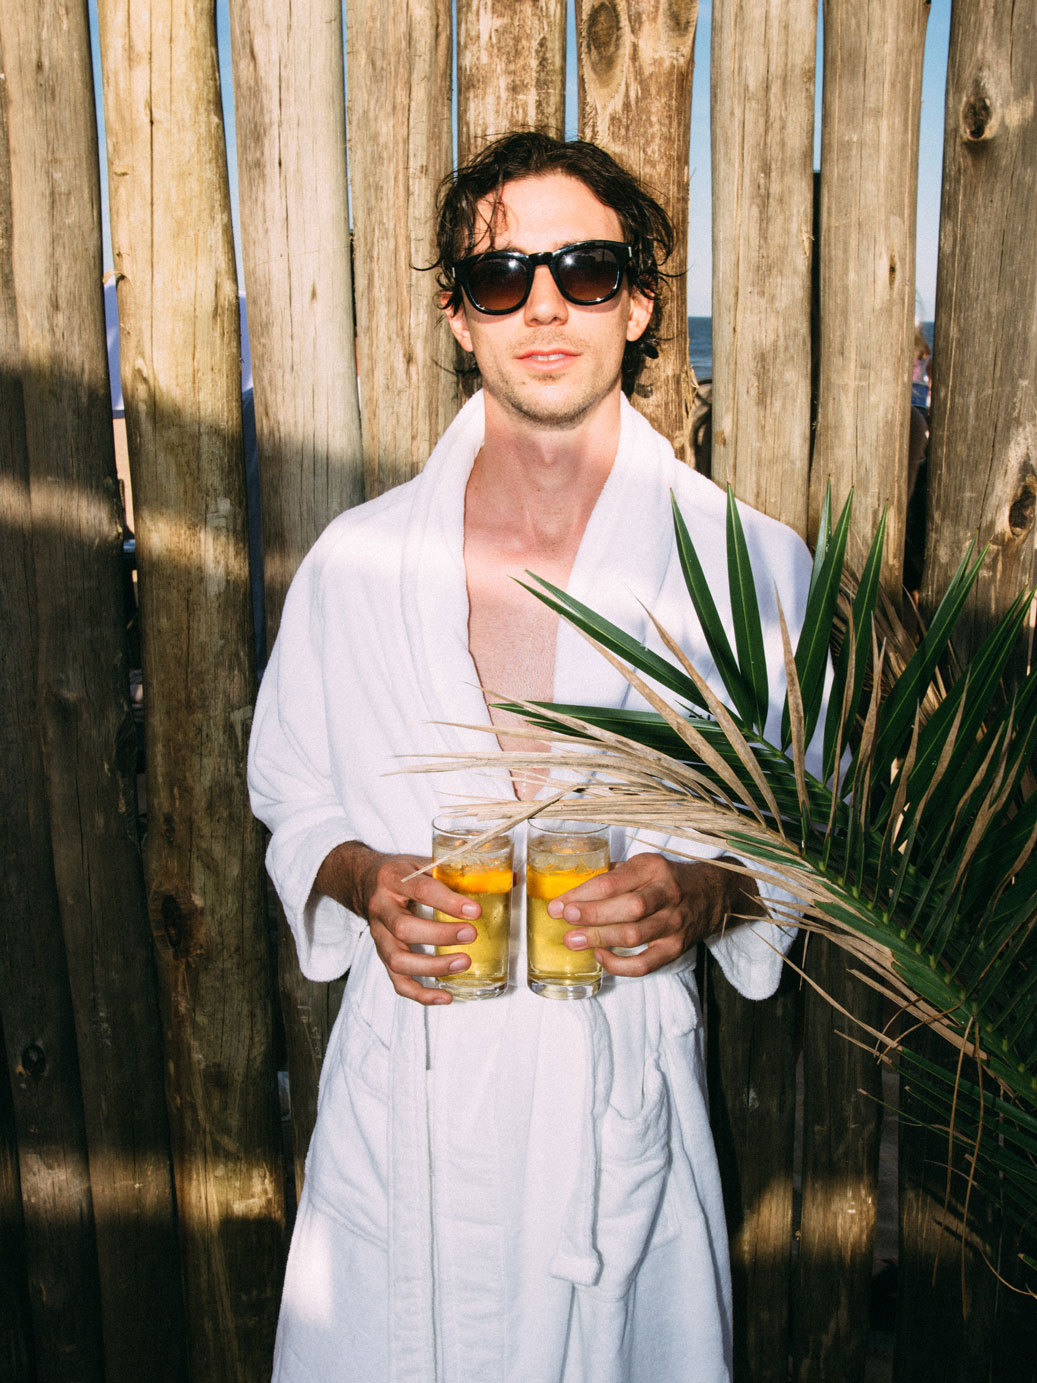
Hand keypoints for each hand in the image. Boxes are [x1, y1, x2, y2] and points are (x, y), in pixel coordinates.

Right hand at [314, 842, 482, 1005]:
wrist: (365, 881)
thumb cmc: (402, 873)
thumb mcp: (424, 861)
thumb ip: (459, 871)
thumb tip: (510, 879)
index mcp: (393, 878)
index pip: (420, 889)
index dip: (447, 902)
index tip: (474, 910)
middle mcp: (381, 908)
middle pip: (404, 928)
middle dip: (440, 935)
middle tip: (471, 935)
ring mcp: (379, 935)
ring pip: (397, 959)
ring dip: (432, 966)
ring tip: (464, 963)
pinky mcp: (383, 955)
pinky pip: (397, 981)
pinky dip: (420, 993)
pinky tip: (445, 997)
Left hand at [546, 853, 762, 977]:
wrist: (710, 894)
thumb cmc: (665, 879)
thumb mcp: (642, 866)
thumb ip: (612, 877)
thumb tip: (568, 894)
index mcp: (652, 867)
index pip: (612, 882)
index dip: (582, 895)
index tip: (558, 904)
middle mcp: (667, 893)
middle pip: (627, 908)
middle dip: (591, 915)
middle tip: (564, 921)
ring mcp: (674, 922)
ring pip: (634, 935)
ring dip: (600, 939)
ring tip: (573, 941)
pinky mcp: (676, 948)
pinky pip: (645, 963)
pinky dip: (619, 965)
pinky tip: (600, 957)